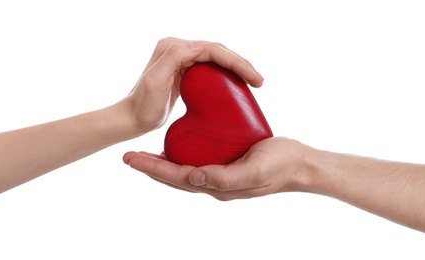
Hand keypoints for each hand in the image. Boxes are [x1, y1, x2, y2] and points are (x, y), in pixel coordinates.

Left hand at [118, 37, 263, 137]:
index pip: (211, 49)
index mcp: (172, 48)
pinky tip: (238, 84)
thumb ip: (172, 58)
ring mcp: (180, 59)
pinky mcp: (184, 70)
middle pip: (217, 51)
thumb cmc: (143, 107)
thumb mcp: (155, 82)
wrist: (132, 118)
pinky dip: (227, 73)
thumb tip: (197, 46)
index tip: (252, 77)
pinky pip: (211, 68)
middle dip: (240, 63)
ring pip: (216, 58)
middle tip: (259, 80)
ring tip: (254, 81)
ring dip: (237, 67)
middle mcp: (177, 48)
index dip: (235, 60)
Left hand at [123, 137, 309, 200]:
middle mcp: (214, 182)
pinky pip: (198, 159)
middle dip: (150, 167)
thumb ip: (226, 177)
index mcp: (218, 185)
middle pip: (174, 176)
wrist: (299, 164)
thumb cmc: (281, 165)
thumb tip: (194, 178)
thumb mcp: (255, 170)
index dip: (153, 169)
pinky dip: (182, 153)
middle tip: (129, 156)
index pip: (177, 178)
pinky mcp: (225, 162)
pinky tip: (177, 143)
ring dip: (162, 162)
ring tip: (144, 153)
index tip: (131, 159)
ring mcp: (219, 173)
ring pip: (183, 169)